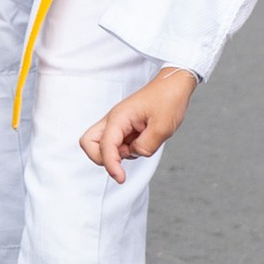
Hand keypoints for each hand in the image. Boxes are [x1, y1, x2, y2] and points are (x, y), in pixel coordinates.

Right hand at [80, 67, 197, 181]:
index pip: (105, 147)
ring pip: (102, 145)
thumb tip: (134, 154)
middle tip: (121, 163)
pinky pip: (118, 144)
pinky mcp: (125, 127)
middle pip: (89, 143)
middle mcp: (114, 120)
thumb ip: (145, 147)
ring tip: (143, 144)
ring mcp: (118, 123)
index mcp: (119, 117)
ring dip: (118, 154)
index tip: (121, 178)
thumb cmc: (168, 99)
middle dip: (101, 159)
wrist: (175, 85)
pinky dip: (127, 150)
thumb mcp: (162, 128)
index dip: (111, 165)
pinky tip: (144, 141)